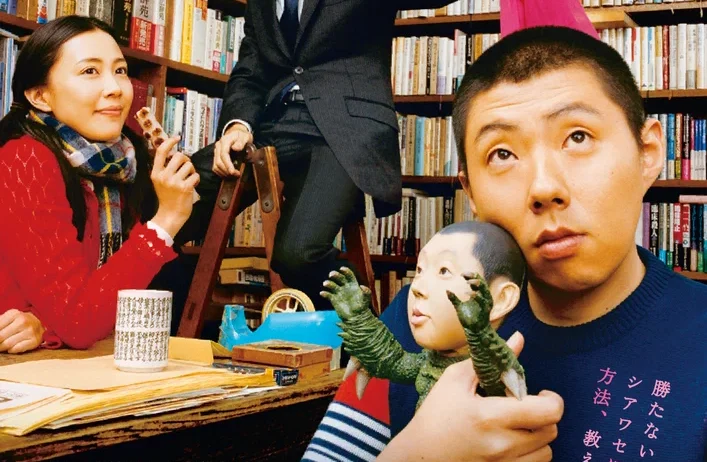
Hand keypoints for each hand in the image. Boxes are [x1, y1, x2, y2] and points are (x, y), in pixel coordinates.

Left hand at [0, 309, 44, 352]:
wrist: (40, 323)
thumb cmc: (19, 321)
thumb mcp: (8, 317)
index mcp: (14, 314)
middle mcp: (23, 322)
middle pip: (0, 337)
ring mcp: (30, 331)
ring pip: (7, 344)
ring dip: (1, 347)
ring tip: (1, 346)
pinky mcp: (34, 341)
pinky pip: (16, 349)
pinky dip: (11, 350)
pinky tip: (11, 347)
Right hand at [150, 136, 199, 236]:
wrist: (170, 215)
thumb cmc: (168, 197)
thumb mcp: (159, 181)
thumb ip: (164, 168)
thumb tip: (175, 152)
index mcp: (156, 173)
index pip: (161, 151)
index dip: (170, 142)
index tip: (177, 137)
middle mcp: (164, 176)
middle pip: (179, 156)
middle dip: (186, 160)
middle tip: (186, 169)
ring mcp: (174, 182)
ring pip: (189, 165)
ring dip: (192, 171)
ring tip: (187, 180)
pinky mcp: (184, 187)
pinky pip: (195, 175)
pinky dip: (196, 179)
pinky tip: (191, 186)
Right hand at [213, 123, 252, 176]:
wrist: (237, 134)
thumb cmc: (242, 136)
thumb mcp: (245, 136)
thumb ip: (241, 142)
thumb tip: (235, 148)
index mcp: (225, 141)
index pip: (224, 154)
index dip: (228, 165)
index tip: (233, 172)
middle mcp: (218, 147)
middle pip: (218, 162)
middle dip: (227, 171)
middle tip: (237, 175)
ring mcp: (216, 152)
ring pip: (216, 166)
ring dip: (224, 173)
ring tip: (234, 176)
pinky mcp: (216, 157)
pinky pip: (216, 167)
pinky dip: (221, 173)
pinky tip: (229, 175)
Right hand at [320, 266, 370, 320]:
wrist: (356, 317)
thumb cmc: (362, 307)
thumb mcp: (366, 299)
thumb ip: (366, 292)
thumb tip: (362, 286)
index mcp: (353, 284)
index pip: (349, 275)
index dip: (345, 271)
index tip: (341, 269)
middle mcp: (345, 287)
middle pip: (339, 278)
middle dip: (335, 275)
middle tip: (331, 274)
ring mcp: (339, 292)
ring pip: (332, 285)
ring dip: (329, 283)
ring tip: (326, 284)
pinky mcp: (334, 299)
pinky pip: (328, 295)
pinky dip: (325, 294)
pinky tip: (323, 293)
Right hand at [378, 332, 562, 461]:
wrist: (419, 456)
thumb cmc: (435, 415)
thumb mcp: (455, 380)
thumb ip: (489, 360)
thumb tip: (519, 338)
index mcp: (490, 416)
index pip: (547, 412)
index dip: (552, 400)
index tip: (540, 393)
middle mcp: (501, 445)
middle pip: (551, 431)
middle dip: (544, 415)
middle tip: (526, 407)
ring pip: (547, 453)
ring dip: (539, 437)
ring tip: (520, 427)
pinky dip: (531, 454)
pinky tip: (515, 443)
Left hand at [446, 273, 492, 330]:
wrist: (475, 331)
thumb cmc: (468, 318)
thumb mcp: (459, 306)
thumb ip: (454, 298)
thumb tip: (447, 290)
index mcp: (479, 294)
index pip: (477, 281)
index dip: (470, 276)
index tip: (462, 274)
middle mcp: (484, 297)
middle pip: (482, 283)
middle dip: (474, 277)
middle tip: (465, 275)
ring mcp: (486, 304)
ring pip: (485, 290)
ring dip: (477, 285)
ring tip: (468, 282)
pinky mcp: (485, 310)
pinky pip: (483, 301)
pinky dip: (477, 296)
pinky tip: (470, 293)